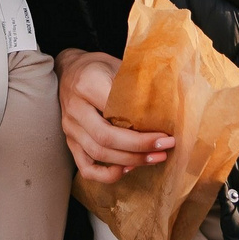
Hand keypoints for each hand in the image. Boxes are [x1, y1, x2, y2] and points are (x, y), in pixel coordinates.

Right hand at [57, 48, 172, 184]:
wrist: (69, 70)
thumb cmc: (99, 68)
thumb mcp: (118, 65)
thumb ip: (136, 84)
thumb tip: (169, 106)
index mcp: (87, 84)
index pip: (114, 112)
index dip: (141, 128)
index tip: (166, 133)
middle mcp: (75, 108)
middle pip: (106, 137)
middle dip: (139, 147)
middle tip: (164, 148)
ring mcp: (70, 128)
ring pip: (98, 153)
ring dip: (129, 160)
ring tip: (154, 158)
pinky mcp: (70, 142)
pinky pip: (86, 167)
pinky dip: (106, 174)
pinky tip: (127, 169)